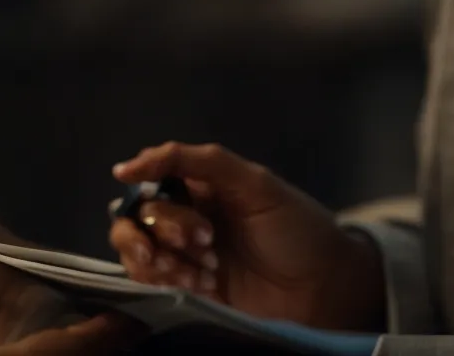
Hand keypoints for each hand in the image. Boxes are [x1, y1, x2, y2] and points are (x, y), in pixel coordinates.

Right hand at [108, 142, 384, 331]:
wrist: (325, 289)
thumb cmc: (296, 229)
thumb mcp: (254, 183)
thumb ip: (198, 161)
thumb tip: (128, 165)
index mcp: (202, 188)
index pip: (153, 178)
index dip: (144, 179)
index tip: (128, 178)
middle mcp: (187, 220)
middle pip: (140, 216)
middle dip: (166, 228)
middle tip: (204, 241)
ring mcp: (185, 258)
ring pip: (137, 250)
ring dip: (161, 259)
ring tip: (203, 271)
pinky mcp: (187, 292)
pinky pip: (150, 283)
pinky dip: (166, 282)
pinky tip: (203, 285)